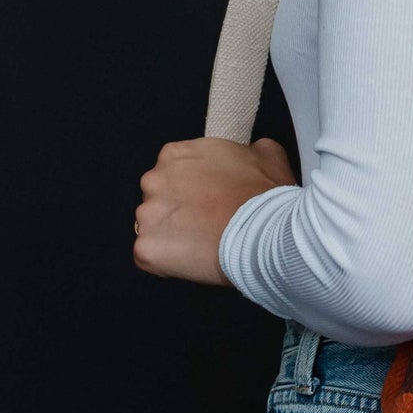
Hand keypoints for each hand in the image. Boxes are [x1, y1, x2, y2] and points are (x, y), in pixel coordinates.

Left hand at [133, 136, 296, 283]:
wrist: (265, 232)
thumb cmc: (265, 194)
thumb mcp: (267, 154)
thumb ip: (247, 150)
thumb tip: (249, 153)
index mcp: (175, 155)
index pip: (172, 172)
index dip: (191, 190)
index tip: (208, 201)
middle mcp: (153, 181)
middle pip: (157, 199)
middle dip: (176, 211)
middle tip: (205, 224)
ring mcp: (147, 216)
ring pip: (152, 229)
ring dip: (171, 237)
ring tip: (201, 246)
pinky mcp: (145, 249)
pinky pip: (149, 257)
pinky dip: (166, 262)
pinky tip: (192, 261)